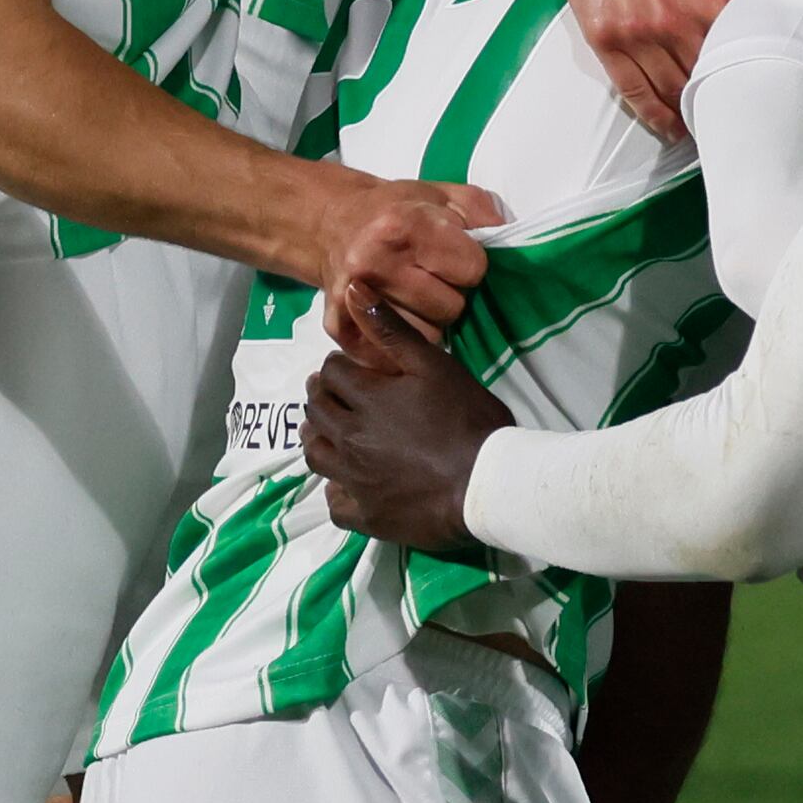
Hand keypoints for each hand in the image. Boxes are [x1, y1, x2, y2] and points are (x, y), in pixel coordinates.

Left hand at [303, 310, 513, 553]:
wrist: (487, 483)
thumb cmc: (467, 419)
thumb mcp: (434, 365)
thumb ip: (391, 329)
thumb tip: (353, 288)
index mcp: (364, 400)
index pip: (331, 374)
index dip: (338, 367)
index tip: (350, 369)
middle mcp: (349, 439)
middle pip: (317, 411)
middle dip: (323, 396)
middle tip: (337, 394)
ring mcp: (354, 480)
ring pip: (316, 455)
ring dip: (319, 438)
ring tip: (333, 432)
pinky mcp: (366, 515)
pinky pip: (335, 503)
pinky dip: (336, 490)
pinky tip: (346, 483)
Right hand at [307, 172, 504, 338]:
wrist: (330, 223)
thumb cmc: (395, 209)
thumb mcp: (443, 194)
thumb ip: (483, 213)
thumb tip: (508, 243)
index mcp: (403, 225)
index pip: (472, 270)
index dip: (470, 264)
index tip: (454, 257)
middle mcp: (374, 263)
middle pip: (452, 309)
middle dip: (451, 295)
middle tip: (432, 278)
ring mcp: (353, 299)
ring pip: (428, 338)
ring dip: (429, 321)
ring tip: (413, 295)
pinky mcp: (339, 328)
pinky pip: (395, 356)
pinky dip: (402, 342)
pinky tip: (396, 314)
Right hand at [563, 0, 802, 137]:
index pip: (742, 50)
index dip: (756, 69)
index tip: (768, 85)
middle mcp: (676, 23)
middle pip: (707, 77)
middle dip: (724, 94)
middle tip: (742, 113)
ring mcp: (639, 35)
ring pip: (671, 90)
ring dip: (690, 111)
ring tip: (710, 124)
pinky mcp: (607, 39)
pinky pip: (632, 89)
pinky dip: (652, 113)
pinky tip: (670, 126)